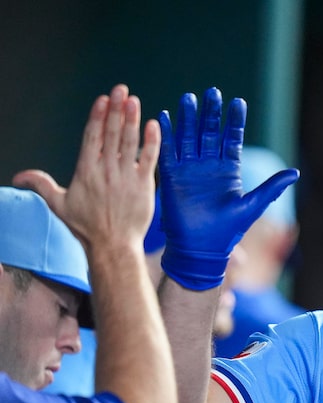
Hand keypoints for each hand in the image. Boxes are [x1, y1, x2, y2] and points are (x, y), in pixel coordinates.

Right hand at [12, 84, 158, 251]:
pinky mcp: (144, 185)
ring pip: (129, 142)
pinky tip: (155, 125)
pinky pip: (150, 159)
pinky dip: (152, 142)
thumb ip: (42, 185)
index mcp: (86, 170)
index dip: (98, 116)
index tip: (103, 100)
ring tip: (134, 101)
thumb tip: (18, 176)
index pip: (91, 137)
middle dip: (116, 110)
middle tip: (121, 90)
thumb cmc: (86, 226)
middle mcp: (106, 169)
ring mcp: (126, 176)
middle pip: (111, 134)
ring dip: (132, 120)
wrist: (112, 244)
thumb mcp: (59, 204)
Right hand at [157, 87, 298, 289]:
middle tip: (212, 92)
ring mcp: (190, 169)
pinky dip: (165, 135)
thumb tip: (295, 173)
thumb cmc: (228, 231)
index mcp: (229, 169)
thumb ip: (271, 188)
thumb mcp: (253, 206)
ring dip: (188, 118)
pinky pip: (167, 151)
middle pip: (209, 131)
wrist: (202, 249)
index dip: (234, 121)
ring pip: (189, 137)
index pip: (232, 138)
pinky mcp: (172, 176)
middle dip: (211, 113)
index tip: (238, 102)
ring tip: (189, 98)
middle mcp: (209, 165)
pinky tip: (163, 117)